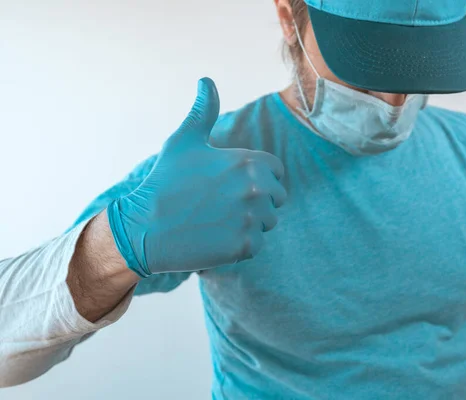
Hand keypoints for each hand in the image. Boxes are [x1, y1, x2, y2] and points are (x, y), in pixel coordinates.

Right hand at [107, 78, 286, 276]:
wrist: (144, 228)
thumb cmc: (164, 182)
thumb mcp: (183, 141)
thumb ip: (203, 112)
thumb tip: (206, 80)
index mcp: (248, 161)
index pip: (276, 172)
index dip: (258, 178)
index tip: (231, 185)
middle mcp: (256, 187)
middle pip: (276, 198)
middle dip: (256, 202)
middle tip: (220, 206)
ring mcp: (252, 217)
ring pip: (267, 222)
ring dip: (248, 224)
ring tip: (216, 221)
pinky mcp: (245, 245)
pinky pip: (256, 245)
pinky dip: (238, 245)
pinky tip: (213, 238)